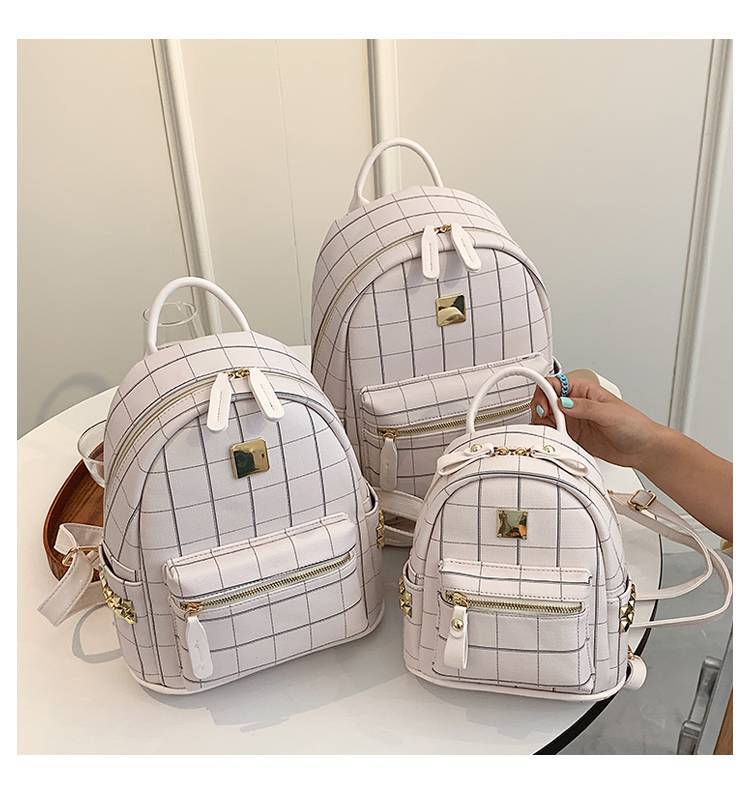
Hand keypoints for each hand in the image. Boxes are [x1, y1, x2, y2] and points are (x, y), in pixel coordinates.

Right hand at [531, 376, 667, 470]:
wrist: (643, 449)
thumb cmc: (634, 425)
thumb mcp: (609, 413)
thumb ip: (585, 407)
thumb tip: (562, 402)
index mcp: (583, 390)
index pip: (554, 384)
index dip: (544, 393)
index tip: (543, 406)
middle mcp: (575, 404)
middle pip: (546, 401)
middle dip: (540, 410)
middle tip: (545, 421)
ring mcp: (572, 421)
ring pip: (546, 419)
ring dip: (544, 425)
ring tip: (551, 433)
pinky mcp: (572, 437)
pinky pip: (554, 435)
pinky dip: (550, 438)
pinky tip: (555, 441)